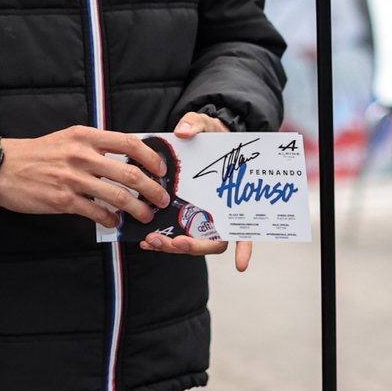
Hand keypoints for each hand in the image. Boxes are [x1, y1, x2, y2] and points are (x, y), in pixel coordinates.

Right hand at [0, 126, 170, 226]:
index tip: (161, 170)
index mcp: (83, 136)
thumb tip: (126, 160)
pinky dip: (111, 220)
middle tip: (162, 200)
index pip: (128, 142)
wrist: (1, 167)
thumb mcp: (66, 139)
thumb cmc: (35, 154)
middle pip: (130, 173)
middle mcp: (80, 155)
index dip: (151, 158)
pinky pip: (97, 213)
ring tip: (145, 216)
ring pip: (118, 196)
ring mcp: (73, 179)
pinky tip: (113, 221)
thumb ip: (93, 146)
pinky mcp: (64, 200)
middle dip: (153, 190)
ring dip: (138, 209)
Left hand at [143, 113, 252, 271]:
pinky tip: (146, 240)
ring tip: (151, 241)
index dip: (245, 248)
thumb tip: (184, 131)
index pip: (245, 229)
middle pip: (214, 242)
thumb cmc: (212, 134)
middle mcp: (219, 212)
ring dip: (173, 246)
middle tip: (174, 243)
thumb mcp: (206, 125)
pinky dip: (162, 239)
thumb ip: (196, 124)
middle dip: (195, 246)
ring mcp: (200, 214)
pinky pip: (174, 231)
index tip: (240, 265)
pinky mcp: (182, 211)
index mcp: (233, 199)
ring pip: (192, 241)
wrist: (201, 135)